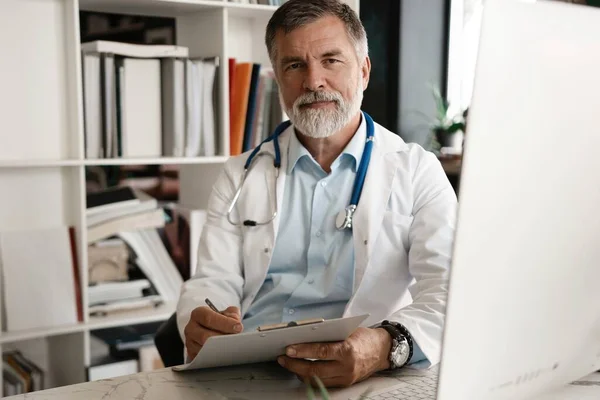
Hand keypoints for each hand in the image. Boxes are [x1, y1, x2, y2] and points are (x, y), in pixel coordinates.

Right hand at [184, 305, 242, 360]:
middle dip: (222, 338)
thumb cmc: (219, 320)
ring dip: (219, 350)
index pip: (208, 318)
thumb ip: (232, 314)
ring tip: (232, 348)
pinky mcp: (192, 355)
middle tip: (236, 340)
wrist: (210, 329)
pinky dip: (215, 358)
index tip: (238, 327)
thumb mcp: (227, 313)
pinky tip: (226, 355)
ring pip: (203, 350)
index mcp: (198, 314)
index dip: (224, 323)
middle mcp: (191, 328)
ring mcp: (190, 343)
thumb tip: (236, 324)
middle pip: (205, 336)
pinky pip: (203, 359)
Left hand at [277, 327, 391, 387]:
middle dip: (295, 365)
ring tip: (289, 364)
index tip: (289, 349)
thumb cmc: (363, 337)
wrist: (382, 350)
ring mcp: (345, 377)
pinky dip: (310, 377)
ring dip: (299, 373)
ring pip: (316, 379)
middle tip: (283, 358)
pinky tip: (301, 370)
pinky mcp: (344, 383)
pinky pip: (323, 382)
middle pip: (315, 370)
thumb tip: (304, 336)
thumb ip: (328, 335)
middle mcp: (346, 367)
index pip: (321, 352)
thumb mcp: (346, 332)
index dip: (303, 351)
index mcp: (348, 350)